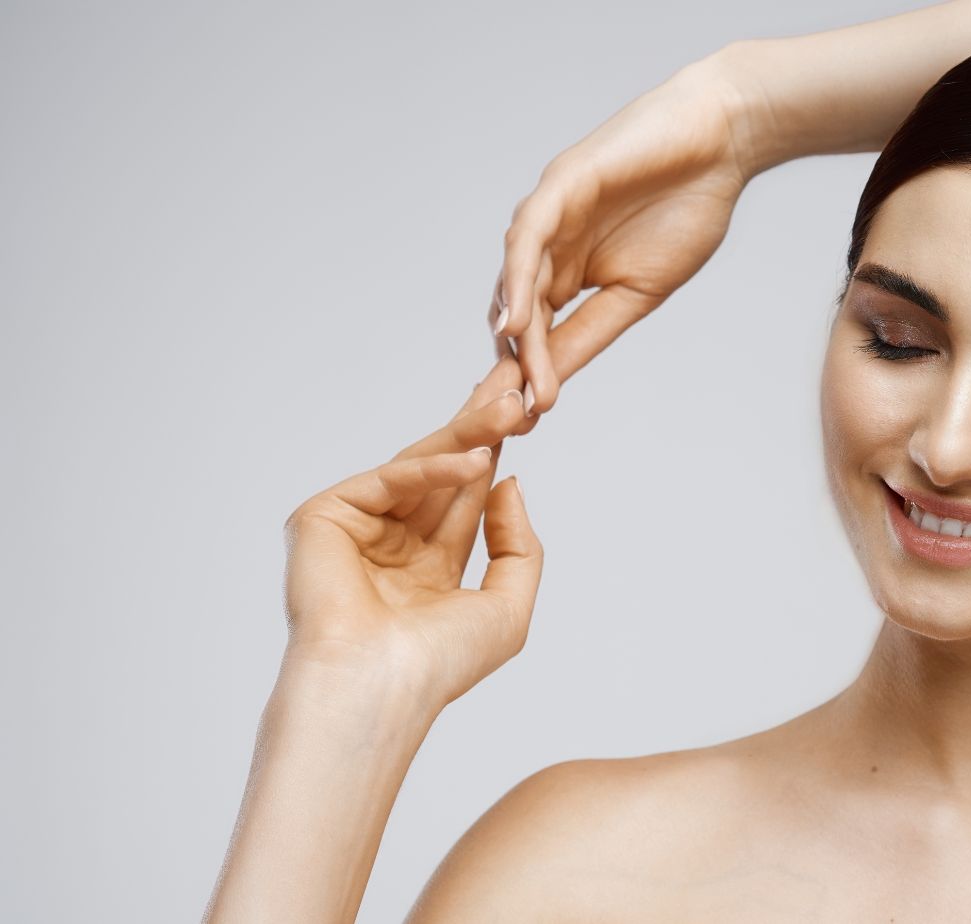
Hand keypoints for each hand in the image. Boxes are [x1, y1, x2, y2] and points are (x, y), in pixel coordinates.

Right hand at [280, 356, 543, 710]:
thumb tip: (509, 481)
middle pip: (443, 471)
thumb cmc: (439, 664)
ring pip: (419, 467)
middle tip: (515, 380)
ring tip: (510, 403)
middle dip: (482, 426)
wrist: (380, 687)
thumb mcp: (507, 605)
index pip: (467, 497)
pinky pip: (388, 480)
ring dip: (468, 432)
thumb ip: (517, 545)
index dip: (495, 452)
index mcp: (426, 569)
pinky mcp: (323, 519)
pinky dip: (432, 468)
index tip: (525, 409)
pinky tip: (477, 459)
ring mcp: (355, 530)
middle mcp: (389, 546)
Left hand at [491, 53, 757, 414]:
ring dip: (513, 341)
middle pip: (513, 316)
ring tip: (513, 389)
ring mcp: (548, 216)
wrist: (721, 144)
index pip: (537, 336)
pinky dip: (517, 284)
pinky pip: (528, 241)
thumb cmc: (688, 209)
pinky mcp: (559, 186)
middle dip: (506, 371)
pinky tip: (513, 326)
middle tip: (502, 424)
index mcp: (567, 274)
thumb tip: (550, 384)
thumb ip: (591, 331)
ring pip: (516, 286)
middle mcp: (547, 248)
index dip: (527, 381)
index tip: (523, 431)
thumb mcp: (638, 293)